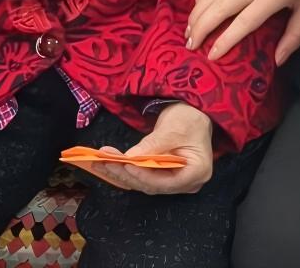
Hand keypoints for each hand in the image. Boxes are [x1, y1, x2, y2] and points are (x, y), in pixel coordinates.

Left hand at [96, 103, 214, 194]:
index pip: (167, 182)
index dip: (145, 176)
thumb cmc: (189, 119)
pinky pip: (144, 177)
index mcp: (197, 172)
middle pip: (153, 185)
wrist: (193, 113)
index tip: (126, 164)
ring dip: (123, 173)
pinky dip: (128, 170)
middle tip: (107, 161)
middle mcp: (187, 183)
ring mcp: (175, 181)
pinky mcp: (164, 176)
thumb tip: (130, 156)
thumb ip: (153, 145)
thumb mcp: (172, 129)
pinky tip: (111, 163)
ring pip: (145, 183)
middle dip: (128, 174)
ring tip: (102, 162)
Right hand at [187, 0, 299, 65]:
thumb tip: (277, 61)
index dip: (225, 40)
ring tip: (188, 30)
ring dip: (197, 12)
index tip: (211, 55)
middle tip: (190, 45)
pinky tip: (196, 5)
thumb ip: (294, 37)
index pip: (244, 22)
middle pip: (220, 7)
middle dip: (202, 28)